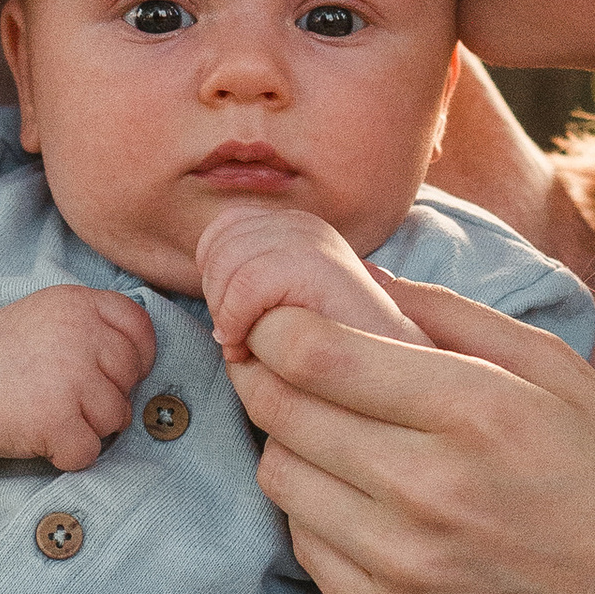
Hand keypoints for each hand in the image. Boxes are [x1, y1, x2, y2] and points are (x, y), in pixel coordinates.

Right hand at [0, 284, 154, 471]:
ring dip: (89, 427)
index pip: (140, 329)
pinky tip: (42, 435)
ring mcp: (69, 378)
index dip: (136, 359)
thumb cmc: (3, 356)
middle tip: (66, 397)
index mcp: (78, 303)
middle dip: (107, 396)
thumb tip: (144, 361)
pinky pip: (89, 451)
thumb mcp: (49, 315)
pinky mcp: (56, 420)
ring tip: (50, 412)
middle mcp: (79, 335)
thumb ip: (94, 324)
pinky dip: (68, 454)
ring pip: (116, 418)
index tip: (111, 373)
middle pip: (131, 379)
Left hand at [198, 200, 426, 360]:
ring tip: (253, 347)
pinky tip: (258, 349)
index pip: (219, 232)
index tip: (238, 326)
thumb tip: (202, 283)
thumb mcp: (278, 305)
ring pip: (226, 266)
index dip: (216, 282)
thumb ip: (244, 284)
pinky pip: (245, 286)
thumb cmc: (330, 348)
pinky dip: (239, 324)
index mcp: (292, 224)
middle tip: (243, 342)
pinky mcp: (317, 265)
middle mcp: (303, 223)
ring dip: (229, 317)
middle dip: (218, 301)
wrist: (392, 370)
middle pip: (217, 247)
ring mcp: (314, 240)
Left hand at [226, 271, 594, 593]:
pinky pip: (307, 551)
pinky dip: (316, 515)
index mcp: (473, 411)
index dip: (273, 329)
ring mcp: (407, 567)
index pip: (313, 356)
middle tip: (283, 366)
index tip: (275, 322)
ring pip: (281, 483)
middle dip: (266, 378)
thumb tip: (354, 274)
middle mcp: (428, 491)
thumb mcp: (554, 366)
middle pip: (282, 416)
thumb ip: (449, 312)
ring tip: (332, 435)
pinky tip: (358, 502)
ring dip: (290, 447)